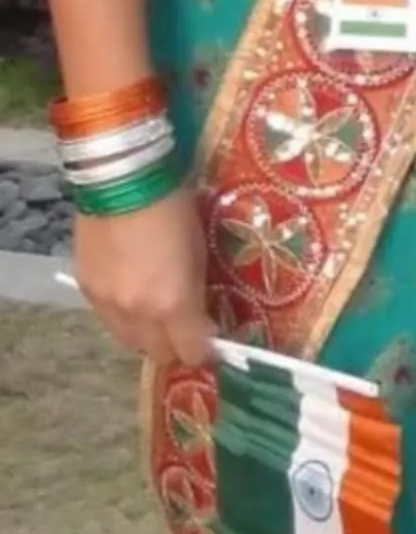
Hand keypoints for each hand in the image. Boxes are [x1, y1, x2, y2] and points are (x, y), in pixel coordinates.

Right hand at [73, 184, 214, 368]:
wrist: (123, 181)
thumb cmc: (176, 209)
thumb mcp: (200, 251)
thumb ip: (196, 290)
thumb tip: (200, 314)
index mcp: (171, 304)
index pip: (190, 351)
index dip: (204, 350)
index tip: (213, 340)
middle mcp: (135, 314)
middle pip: (157, 353)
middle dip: (175, 345)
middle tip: (187, 327)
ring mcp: (105, 304)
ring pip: (128, 340)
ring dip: (147, 334)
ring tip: (160, 313)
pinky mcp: (85, 289)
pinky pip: (107, 319)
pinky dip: (123, 316)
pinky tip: (133, 294)